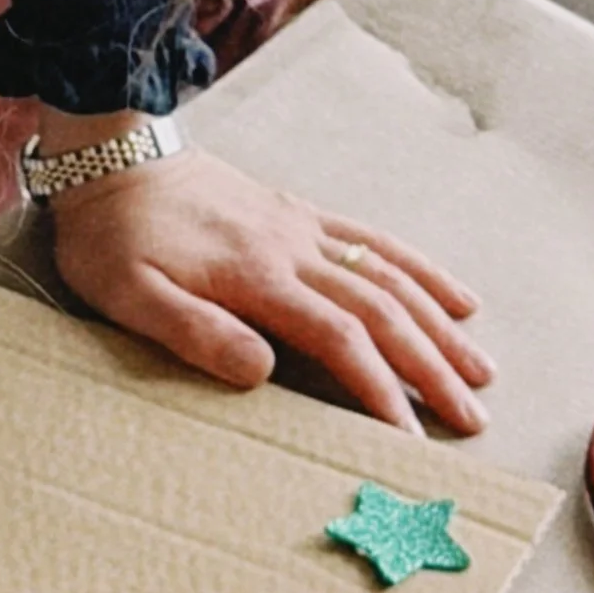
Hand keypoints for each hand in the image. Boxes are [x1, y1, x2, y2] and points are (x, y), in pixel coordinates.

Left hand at [45, 139, 491, 432]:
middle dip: (431, 368)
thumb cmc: (112, 238)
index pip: (337, 338)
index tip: (411, 435)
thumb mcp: (130, 296)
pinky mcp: (301, 215)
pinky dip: (423, 271)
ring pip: (391, 279)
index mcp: (255, 276)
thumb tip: (262, 372)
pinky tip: (458, 297)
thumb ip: (195, 333)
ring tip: (481, 372)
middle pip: (382, 312)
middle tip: (471, 419)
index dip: (379, 387)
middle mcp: (294, 249)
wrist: (112, 156)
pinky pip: (376, 242)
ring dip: (441, 326)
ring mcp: (304, 229)